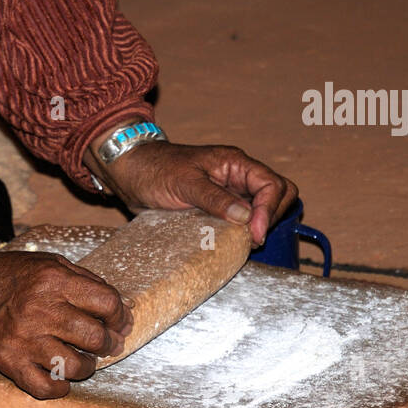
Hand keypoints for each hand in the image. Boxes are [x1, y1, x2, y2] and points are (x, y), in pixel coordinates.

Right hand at [0, 251, 130, 398]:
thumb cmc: (10, 277)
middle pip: (95, 337)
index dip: (120, 315)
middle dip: (108, 343)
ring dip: (88, 367)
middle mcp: (41, 310)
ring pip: (76, 366)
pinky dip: (60, 387)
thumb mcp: (49, 263)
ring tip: (84, 361)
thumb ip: (85, 281)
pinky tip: (62, 378)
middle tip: (105, 344)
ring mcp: (25, 340)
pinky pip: (45, 387)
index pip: (107, 303)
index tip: (118, 322)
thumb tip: (119, 308)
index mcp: (54, 281)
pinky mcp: (10, 362)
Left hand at [93, 141, 297, 245]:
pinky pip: (242, 219)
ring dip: (260, 225)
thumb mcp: (184, 183)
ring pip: (262, 208)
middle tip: (253, 239)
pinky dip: (244, 231)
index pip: (272, 184)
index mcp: (235, 163)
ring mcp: (229, 193)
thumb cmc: (155, 170)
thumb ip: (215, 198)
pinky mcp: (218, 208)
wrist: (131, 174)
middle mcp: (237, 177)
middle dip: (272, 217)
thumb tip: (246, 217)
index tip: (255, 233)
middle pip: (277, 195)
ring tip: (246, 243)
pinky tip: (234, 243)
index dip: (269, 210)